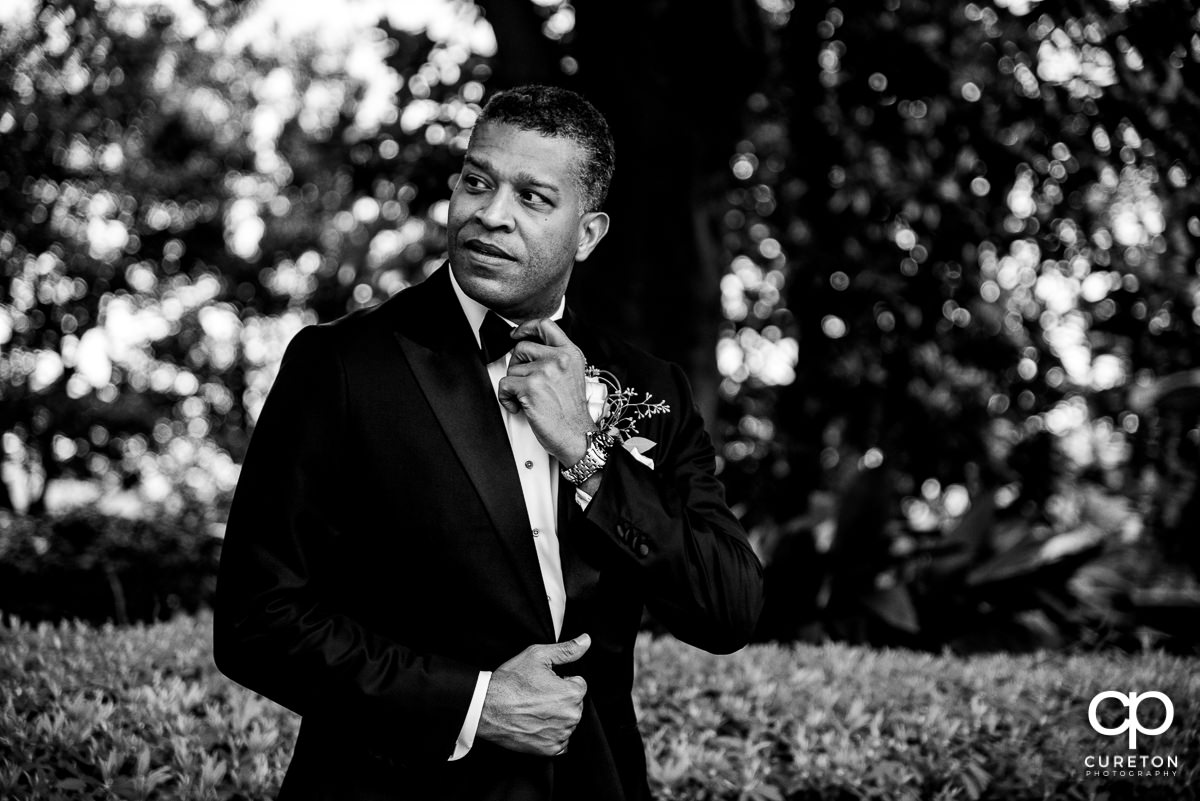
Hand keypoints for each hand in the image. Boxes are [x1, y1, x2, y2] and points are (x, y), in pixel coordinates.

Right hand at [476, 634, 590, 755]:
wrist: (486, 707)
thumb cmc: (510, 682)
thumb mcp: (538, 655)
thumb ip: (567, 650)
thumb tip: (586, 640)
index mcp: (572, 693)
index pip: (579, 684)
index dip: (561, 681)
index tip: (545, 683)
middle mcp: (571, 716)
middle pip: (575, 704)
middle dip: (561, 699)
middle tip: (537, 695)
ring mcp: (561, 735)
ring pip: (567, 722)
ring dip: (556, 716)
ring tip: (534, 709)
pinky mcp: (550, 749)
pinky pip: (560, 741)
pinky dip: (551, 734)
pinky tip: (536, 724)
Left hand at [498, 319, 593, 463]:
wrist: (577, 436)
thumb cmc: (572, 412)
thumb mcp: (572, 376)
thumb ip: (556, 359)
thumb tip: (531, 352)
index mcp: (570, 354)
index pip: (545, 326)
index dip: (526, 327)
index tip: (517, 334)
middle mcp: (558, 359)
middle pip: (521, 347)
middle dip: (517, 365)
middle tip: (525, 382)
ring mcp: (544, 372)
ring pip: (512, 369)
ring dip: (514, 385)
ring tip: (527, 399)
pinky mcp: (530, 387)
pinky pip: (504, 385)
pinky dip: (506, 398)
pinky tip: (518, 406)